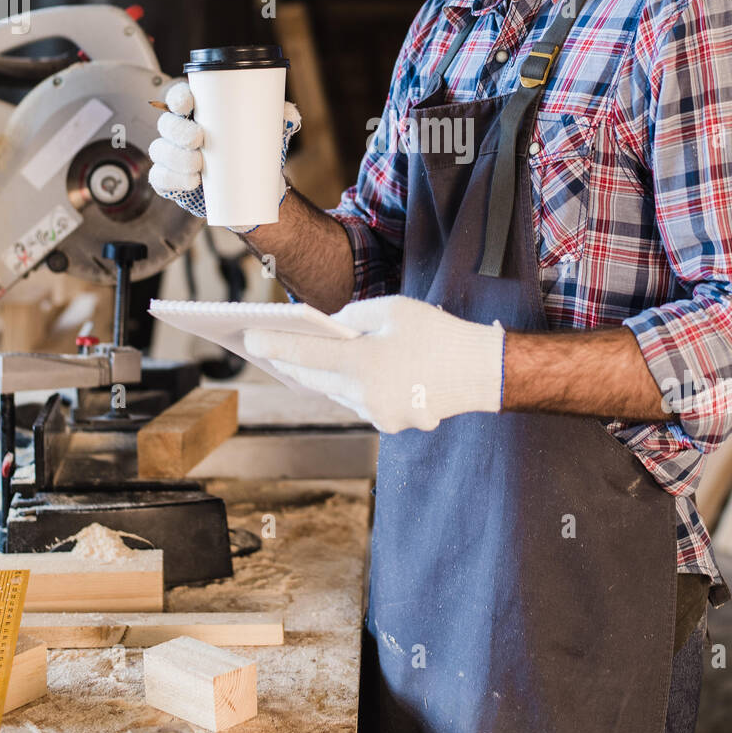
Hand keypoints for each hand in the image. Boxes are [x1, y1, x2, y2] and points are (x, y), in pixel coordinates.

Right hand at [147, 80, 300, 233]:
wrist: (254, 190)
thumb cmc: (253, 153)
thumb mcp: (266, 133)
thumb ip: (277, 119)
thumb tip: (289, 112)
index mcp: (199, 113)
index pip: (178, 97)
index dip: (177, 97)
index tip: (188, 104)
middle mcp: (181, 131)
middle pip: (166, 124)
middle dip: (178, 130)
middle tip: (199, 139)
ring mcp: (173, 156)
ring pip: (160, 150)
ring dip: (176, 157)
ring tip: (198, 165)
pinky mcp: (171, 181)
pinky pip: (160, 178)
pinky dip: (172, 179)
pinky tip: (190, 181)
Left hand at [242, 294, 504, 432]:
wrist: (482, 372)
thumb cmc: (439, 333)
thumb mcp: (393, 310)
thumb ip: (353, 318)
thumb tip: (327, 330)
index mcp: (364, 364)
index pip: (305, 355)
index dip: (273, 345)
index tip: (249, 338)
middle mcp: (365, 395)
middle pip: (314, 379)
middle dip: (290, 363)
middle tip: (267, 347)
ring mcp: (378, 414)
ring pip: (336, 392)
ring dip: (322, 375)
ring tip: (297, 358)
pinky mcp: (390, 422)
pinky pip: (359, 401)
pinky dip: (350, 385)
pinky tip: (344, 371)